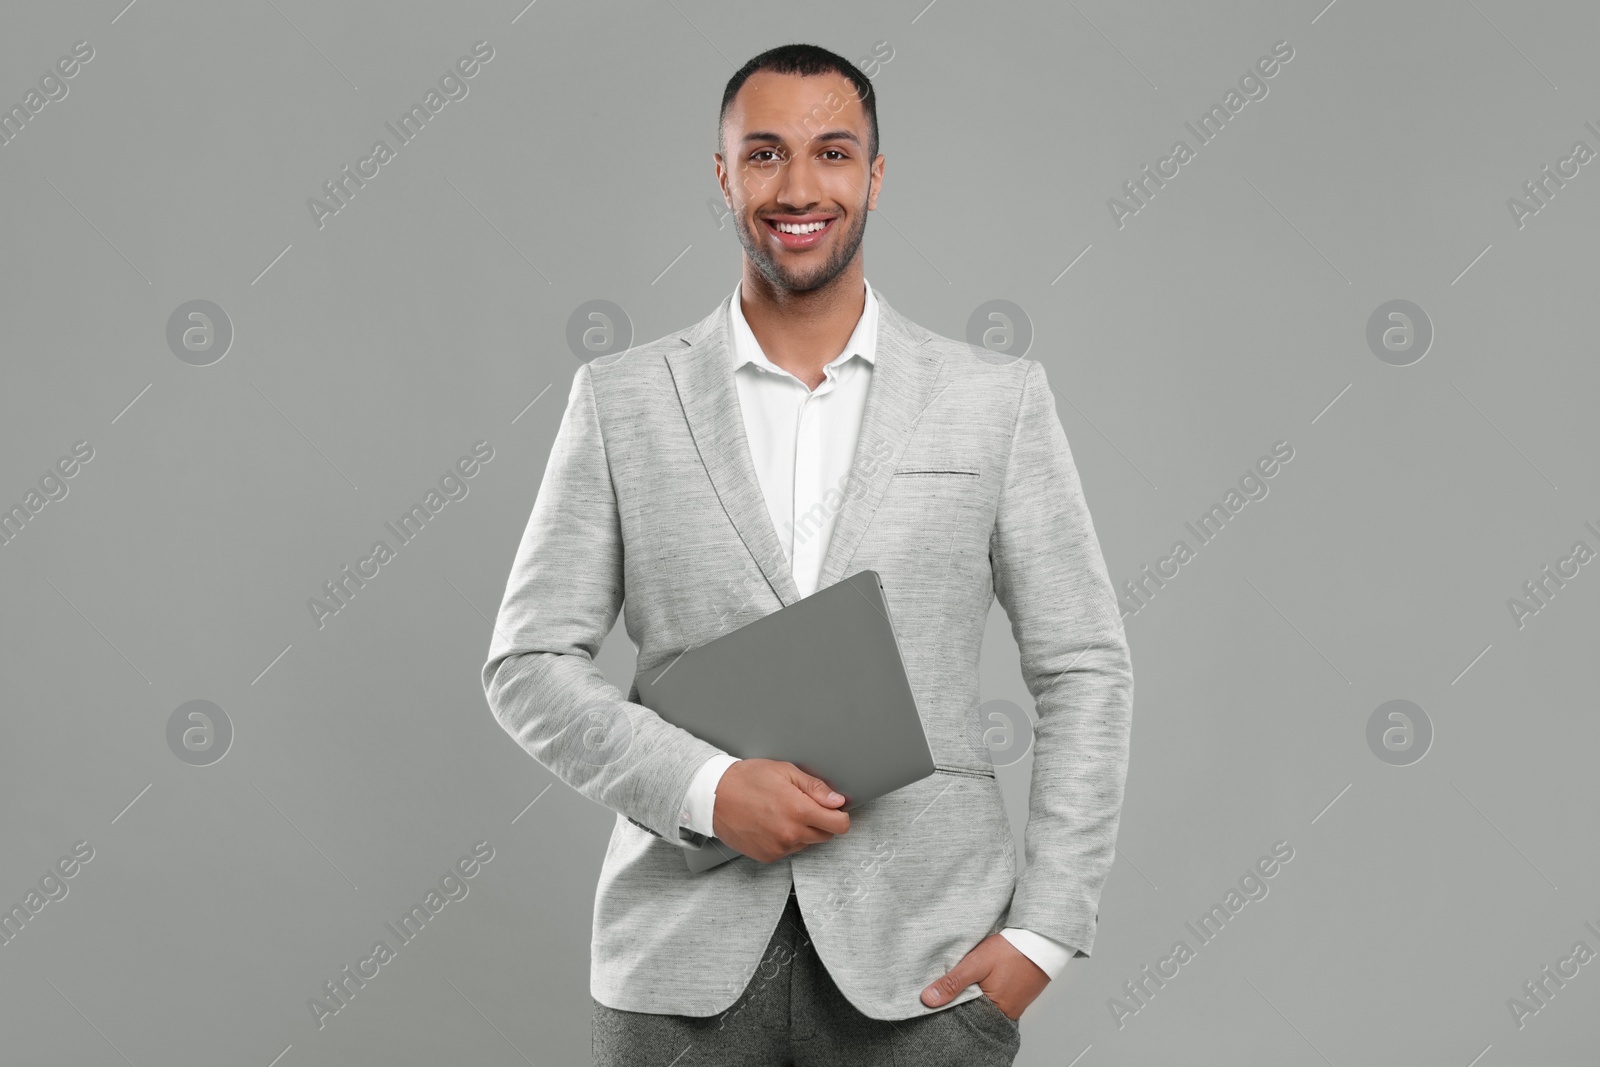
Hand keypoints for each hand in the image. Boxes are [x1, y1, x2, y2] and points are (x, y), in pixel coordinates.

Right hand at [710, 758, 849, 862]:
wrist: (714, 796)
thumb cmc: (747, 779)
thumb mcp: (785, 771)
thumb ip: (815, 787)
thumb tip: (837, 801)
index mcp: (798, 810)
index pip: (839, 825)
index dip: (840, 815)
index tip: (834, 809)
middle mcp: (791, 833)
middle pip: (826, 836)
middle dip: (821, 822)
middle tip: (803, 806)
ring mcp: (779, 847)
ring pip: (807, 844)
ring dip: (803, 831)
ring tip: (782, 812)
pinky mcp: (768, 856)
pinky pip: (789, 850)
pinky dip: (786, 839)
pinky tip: (772, 823)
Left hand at [920, 933, 1048, 1020]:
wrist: (1041, 940)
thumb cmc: (1011, 951)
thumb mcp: (976, 964)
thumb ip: (953, 983)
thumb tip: (928, 1000)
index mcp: (994, 1012)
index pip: (962, 1017)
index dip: (948, 1006)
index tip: (933, 996)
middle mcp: (1004, 1014)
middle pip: (973, 1012)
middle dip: (960, 1000)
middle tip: (948, 984)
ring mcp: (1012, 1006)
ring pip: (983, 1004)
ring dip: (973, 993)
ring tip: (965, 979)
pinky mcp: (1016, 997)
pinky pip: (994, 998)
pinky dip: (985, 990)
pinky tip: (980, 978)